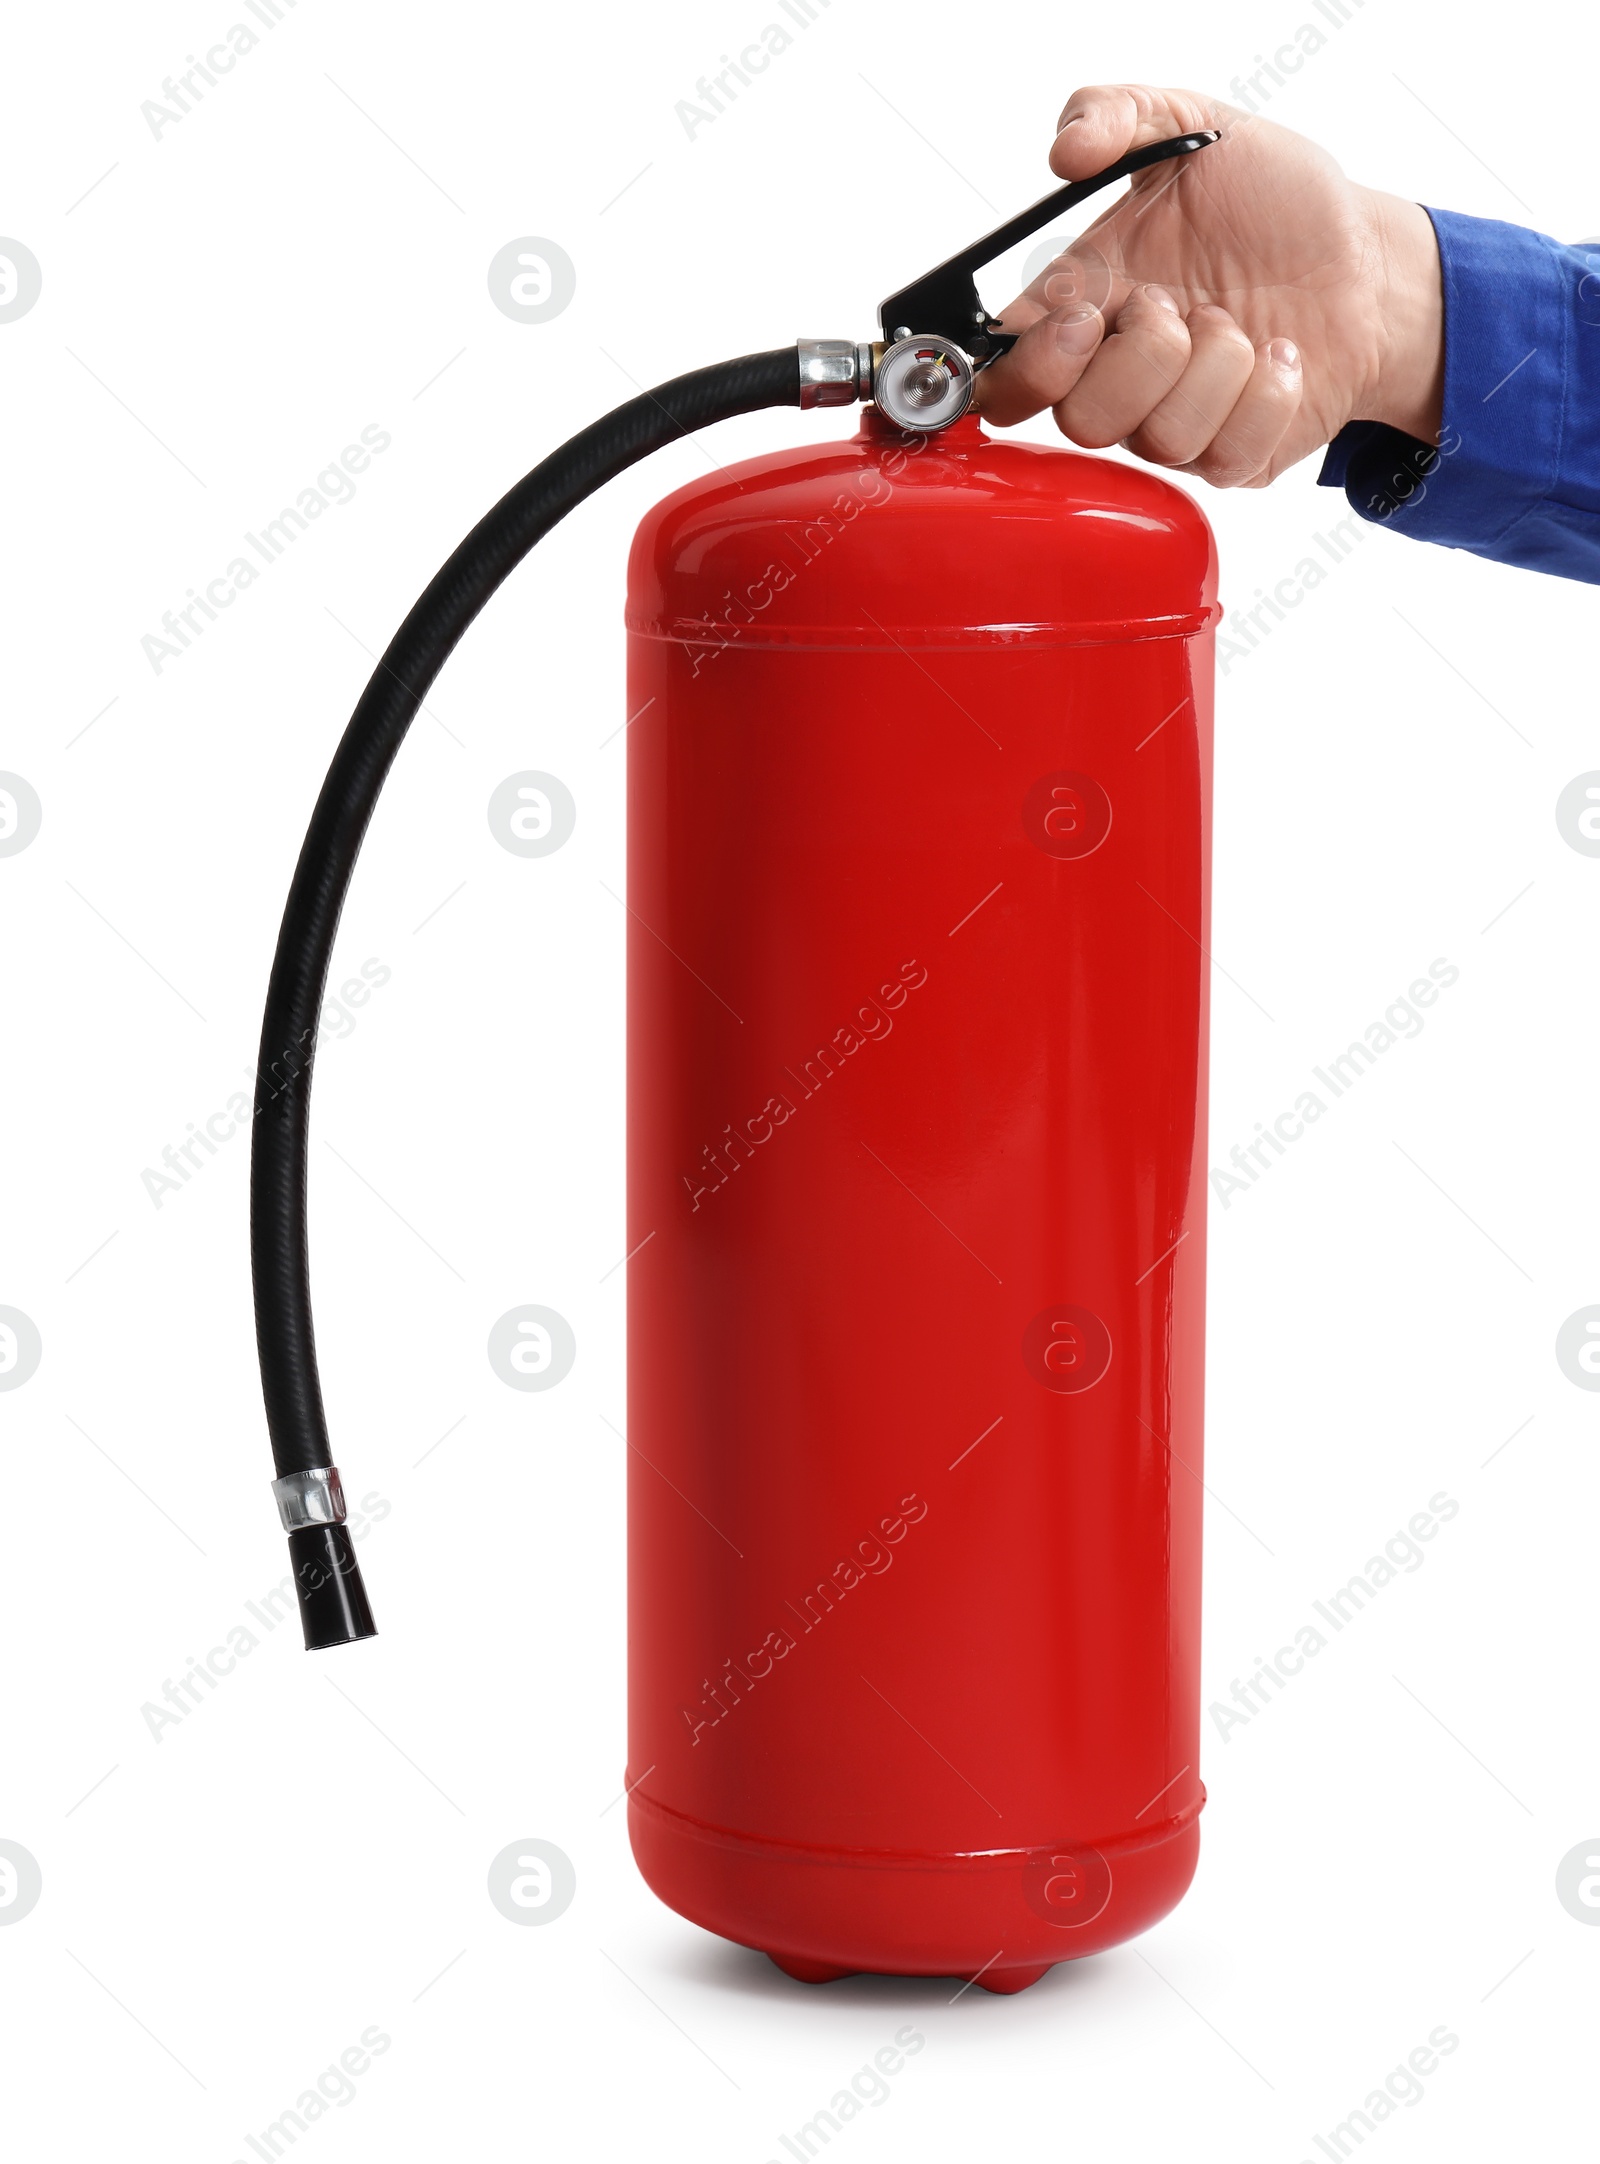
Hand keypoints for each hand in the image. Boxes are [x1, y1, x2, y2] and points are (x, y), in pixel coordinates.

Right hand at [974, 84, 1443, 487]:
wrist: (1361, 259)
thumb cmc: (1270, 202)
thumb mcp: (1195, 124)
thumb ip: (1119, 111)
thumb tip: (1066, 148)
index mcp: (1084, 311)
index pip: (1005, 384)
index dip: (1027, 368)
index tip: (1084, 315)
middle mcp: (1119, 380)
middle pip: (1079, 423)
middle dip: (1141, 357)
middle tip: (1178, 304)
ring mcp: (1174, 426)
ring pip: (1160, 441)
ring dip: (1215, 367)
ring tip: (1237, 322)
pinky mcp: (1233, 458)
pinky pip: (1228, 456)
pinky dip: (1267, 395)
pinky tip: (1280, 356)